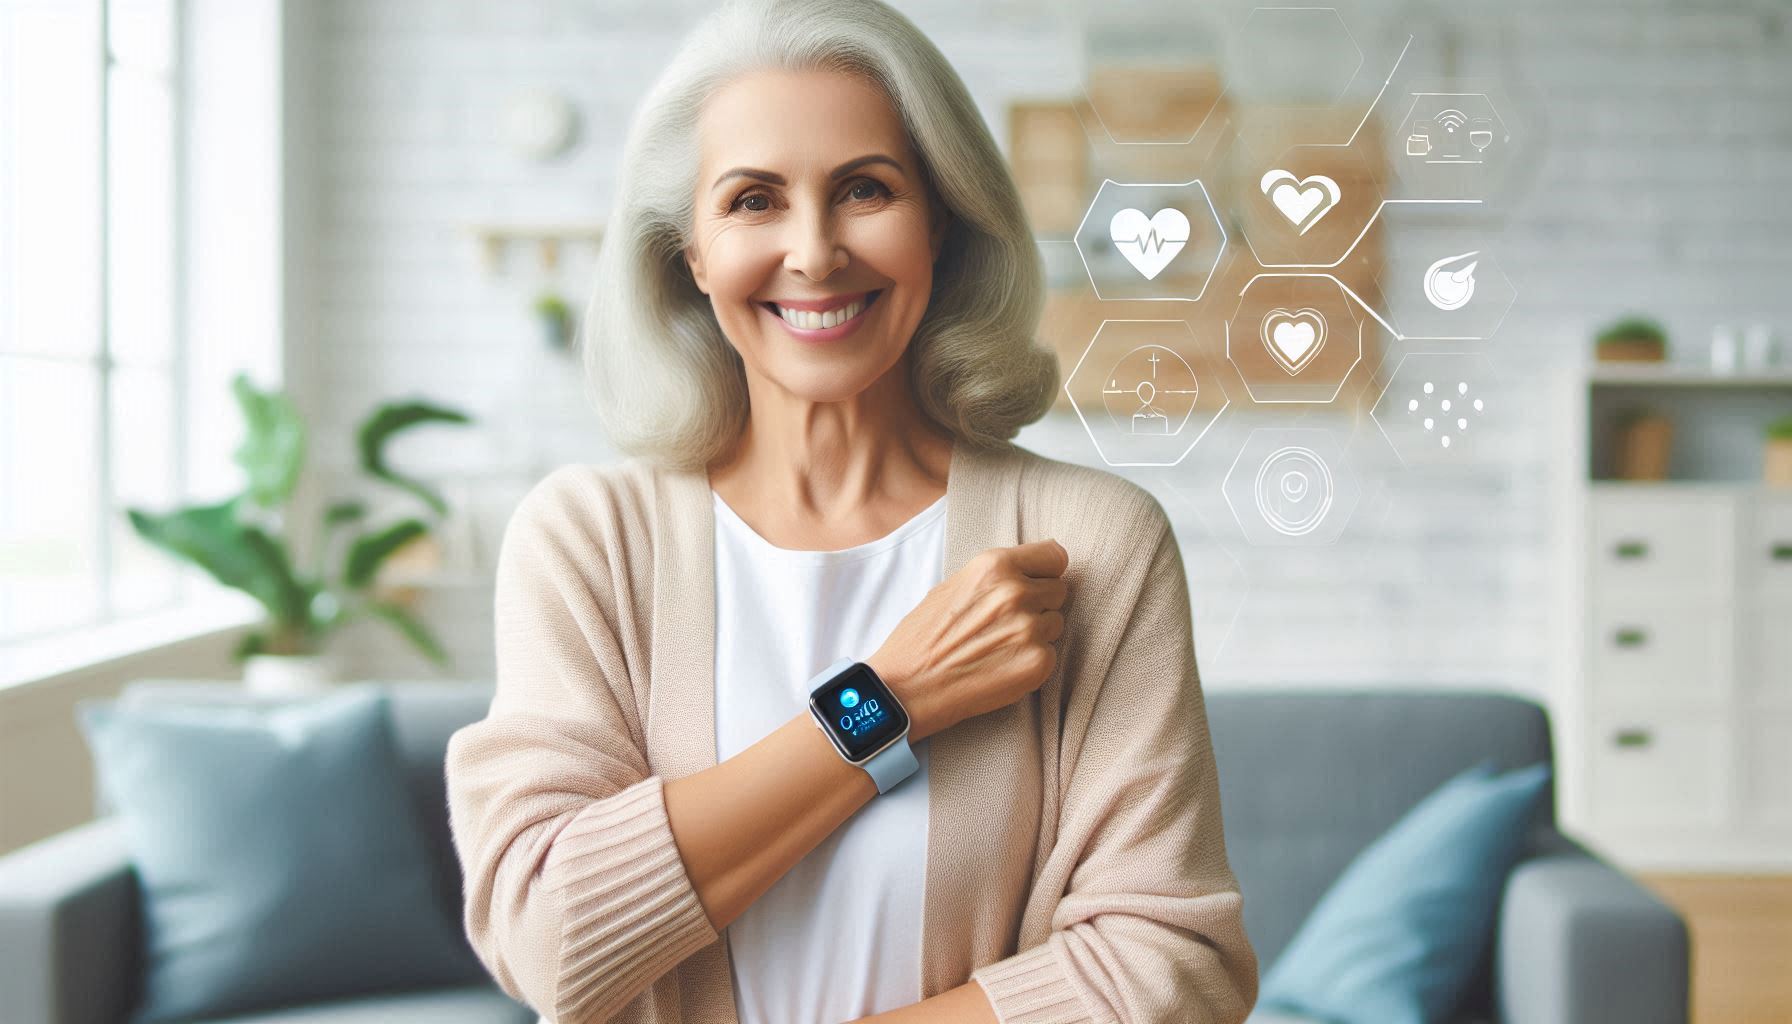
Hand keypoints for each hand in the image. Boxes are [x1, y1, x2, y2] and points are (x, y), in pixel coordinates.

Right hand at [867, 539, 1068, 741]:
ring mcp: (1029, 628)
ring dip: (1037, 634)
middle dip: (1040, 604)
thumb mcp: (951, 587)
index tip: (1037, 582)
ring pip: (1056, 623)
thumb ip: (993, 577)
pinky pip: (1050, 655)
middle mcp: (1016, 592)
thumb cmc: (922, 639)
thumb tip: (1028, 574)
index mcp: (994, 566)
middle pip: (1058, 590)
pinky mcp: (1037, 663)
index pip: (1054, 555)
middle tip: (1007, 622)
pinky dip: (1032, 662)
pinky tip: (1001, 667)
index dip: (1045, 571)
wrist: (907, 687)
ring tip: (999, 646)